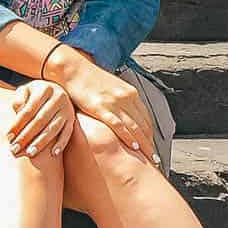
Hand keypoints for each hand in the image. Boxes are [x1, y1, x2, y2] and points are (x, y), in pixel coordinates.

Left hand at [8, 81, 74, 158]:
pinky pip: (67, 133)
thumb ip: (19, 99)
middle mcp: (58, 97)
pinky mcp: (72, 118)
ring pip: (53, 128)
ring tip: (30, 153)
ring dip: (41, 142)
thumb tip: (18, 110)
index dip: (17, 124)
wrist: (54, 90)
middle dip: (27, 136)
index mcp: (44, 89)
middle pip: (40, 120)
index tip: (8, 137)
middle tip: (15, 149)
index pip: (28, 110)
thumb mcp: (25, 91)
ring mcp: (67, 109)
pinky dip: (61, 143)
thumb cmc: (34, 94)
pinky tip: (53, 153)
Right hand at [45, 47, 158, 164]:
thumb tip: (122, 113)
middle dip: (150, 143)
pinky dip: (128, 137)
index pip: (146, 118)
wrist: (71, 68)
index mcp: (130, 93)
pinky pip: (119, 125)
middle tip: (156, 159)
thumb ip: (119, 100)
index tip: (152, 146)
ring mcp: (114, 102)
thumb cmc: (87, 79)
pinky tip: (134, 147)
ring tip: (150, 159)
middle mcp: (126, 97)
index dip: (150, 134)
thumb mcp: (109, 87)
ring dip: (144, 145)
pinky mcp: (100, 107)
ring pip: (135, 127)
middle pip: (144, 125)